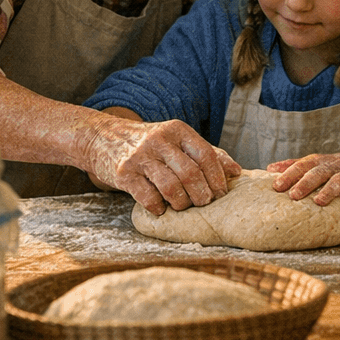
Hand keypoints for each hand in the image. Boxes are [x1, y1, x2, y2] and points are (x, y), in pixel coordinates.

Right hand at [84, 117, 240, 215]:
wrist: (102, 138)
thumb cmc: (148, 143)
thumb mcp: (176, 140)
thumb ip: (205, 153)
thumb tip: (236, 171)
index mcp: (177, 130)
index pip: (205, 155)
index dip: (217, 177)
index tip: (222, 193)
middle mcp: (159, 140)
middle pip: (190, 173)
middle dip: (202, 194)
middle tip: (204, 204)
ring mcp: (140, 156)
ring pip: (171, 186)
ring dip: (182, 203)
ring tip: (183, 206)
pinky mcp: (123, 173)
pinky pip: (147, 196)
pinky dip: (158, 207)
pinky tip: (161, 209)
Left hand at [267, 147, 339, 204]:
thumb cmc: (338, 166)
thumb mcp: (318, 162)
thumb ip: (295, 165)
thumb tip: (269, 169)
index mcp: (319, 162)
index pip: (301, 166)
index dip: (289, 175)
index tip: (275, 186)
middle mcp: (333, 166)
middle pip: (317, 173)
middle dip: (305, 183)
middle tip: (292, 196)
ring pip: (337, 181)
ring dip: (328, 191)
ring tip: (318, 201)